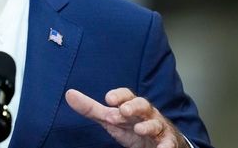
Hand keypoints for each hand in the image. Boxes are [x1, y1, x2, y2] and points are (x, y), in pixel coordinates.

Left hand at [65, 88, 187, 147]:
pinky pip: (168, 143)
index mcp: (132, 106)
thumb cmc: (132, 126)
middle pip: (143, 105)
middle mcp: (146, 114)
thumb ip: (91, 108)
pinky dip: (166, 146)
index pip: (127, 95)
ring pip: (156, 124)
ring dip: (148, 126)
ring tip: (140, 129)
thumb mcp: (111, 118)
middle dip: (134, 106)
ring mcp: (158, 128)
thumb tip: (69, 94)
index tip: (108, 99)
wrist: (159, 141)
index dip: (119, 96)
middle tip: (123, 110)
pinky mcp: (168, 142)